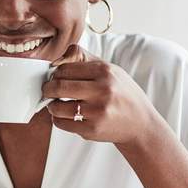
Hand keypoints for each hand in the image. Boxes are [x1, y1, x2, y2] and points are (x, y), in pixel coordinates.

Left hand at [42, 44, 157, 146]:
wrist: (140, 123)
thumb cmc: (121, 94)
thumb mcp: (111, 70)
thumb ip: (84, 59)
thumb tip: (58, 58)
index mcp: (104, 71)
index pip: (65, 69)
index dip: (55, 74)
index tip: (54, 78)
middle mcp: (102, 90)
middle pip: (58, 86)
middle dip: (47, 89)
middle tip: (47, 91)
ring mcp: (97, 111)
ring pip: (57, 107)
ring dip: (52, 106)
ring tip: (56, 104)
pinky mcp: (92, 129)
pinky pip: (62, 124)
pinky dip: (58, 120)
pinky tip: (65, 116)